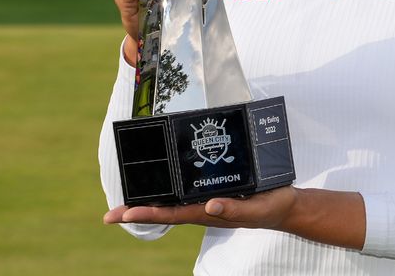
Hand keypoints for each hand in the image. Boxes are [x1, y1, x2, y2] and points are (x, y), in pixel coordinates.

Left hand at [104, 185, 298, 229]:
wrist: (285, 205)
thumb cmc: (270, 208)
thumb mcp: (254, 209)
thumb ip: (233, 208)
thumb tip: (209, 206)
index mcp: (207, 213)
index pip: (170, 214)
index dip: (146, 212)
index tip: (122, 214)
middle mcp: (201, 207)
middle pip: (164, 210)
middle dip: (138, 211)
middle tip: (110, 214)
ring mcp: (206, 200)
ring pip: (172, 201)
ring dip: (150, 200)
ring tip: (128, 197)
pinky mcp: (214, 189)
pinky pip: (187, 189)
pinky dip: (171, 186)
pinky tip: (163, 181)